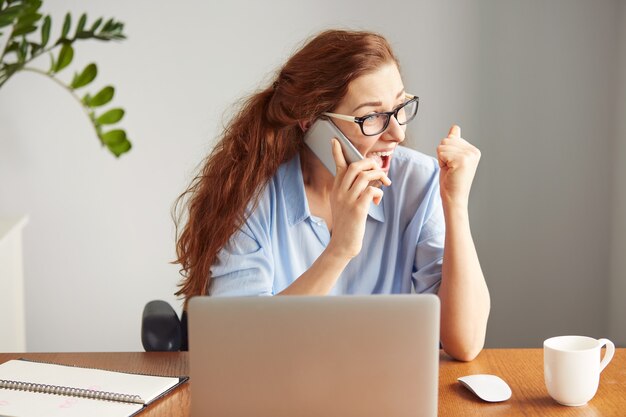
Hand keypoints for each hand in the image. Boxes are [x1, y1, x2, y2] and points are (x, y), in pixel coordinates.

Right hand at [327, 138, 390, 259]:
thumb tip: (370, 180)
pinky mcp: (358, 209)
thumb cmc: (347, 223)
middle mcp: (340, 192)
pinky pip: (371, 190)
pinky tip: (377, 199)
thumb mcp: (344, 204)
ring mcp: (348, 200)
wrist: (343, 244)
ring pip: (365, 176)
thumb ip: (352, 190)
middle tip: (379, 170)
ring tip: (384, 183)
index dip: (337, 152)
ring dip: (378, 176)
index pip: (338, 166)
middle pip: (355, 166)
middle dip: (370, 164)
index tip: (335, 140)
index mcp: (336, 189)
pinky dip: (378, 192)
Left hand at [437, 125, 480, 209]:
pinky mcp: (461, 160)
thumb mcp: (452, 158)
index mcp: (473, 150)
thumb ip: (455, 142)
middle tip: (450, 168)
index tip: (453, 165)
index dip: (445, 152)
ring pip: (442, 145)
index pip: (451, 137)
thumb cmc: (451, 181)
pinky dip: (441, 162)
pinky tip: (449, 171)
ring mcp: (468, 155)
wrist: (454, 198)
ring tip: (450, 170)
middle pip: (446, 140)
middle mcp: (473, 151)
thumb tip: (455, 127)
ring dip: (441, 159)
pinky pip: (441, 152)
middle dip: (442, 154)